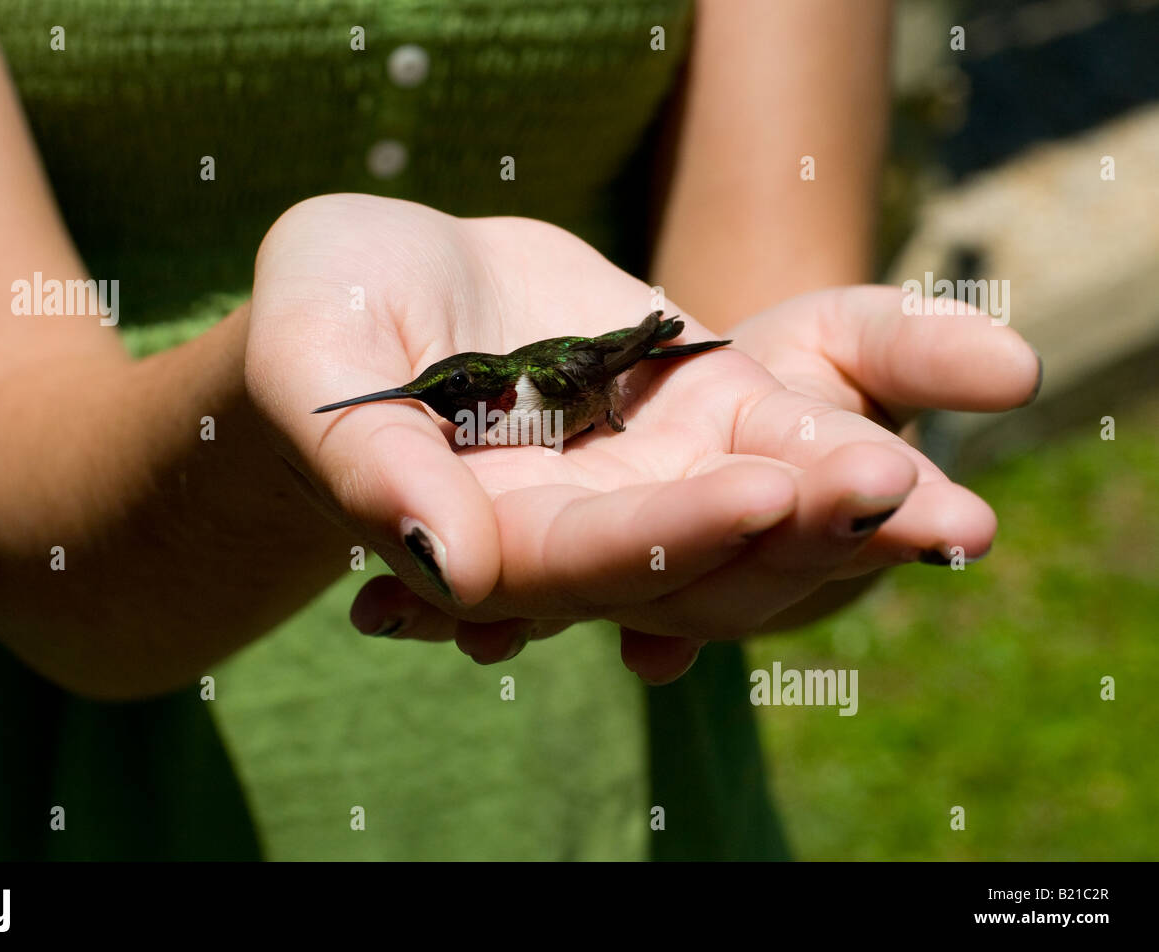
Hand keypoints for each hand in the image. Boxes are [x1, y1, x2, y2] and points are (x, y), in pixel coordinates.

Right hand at [246, 195, 1026, 676]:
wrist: (382, 276)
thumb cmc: (324, 308)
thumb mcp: (317, 356)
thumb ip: (369, 462)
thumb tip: (451, 566)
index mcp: (485, 534)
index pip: (580, 562)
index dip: (664, 537)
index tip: (756, 495)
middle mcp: (580, 523)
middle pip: (694, 555)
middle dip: (790, 533)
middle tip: (893, 495)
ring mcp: (644, 470)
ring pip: (754, 507)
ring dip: (845, 507)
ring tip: (943, 498)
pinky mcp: (692, 407)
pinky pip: (778, 429)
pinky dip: (845, 431)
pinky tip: (947, 409)